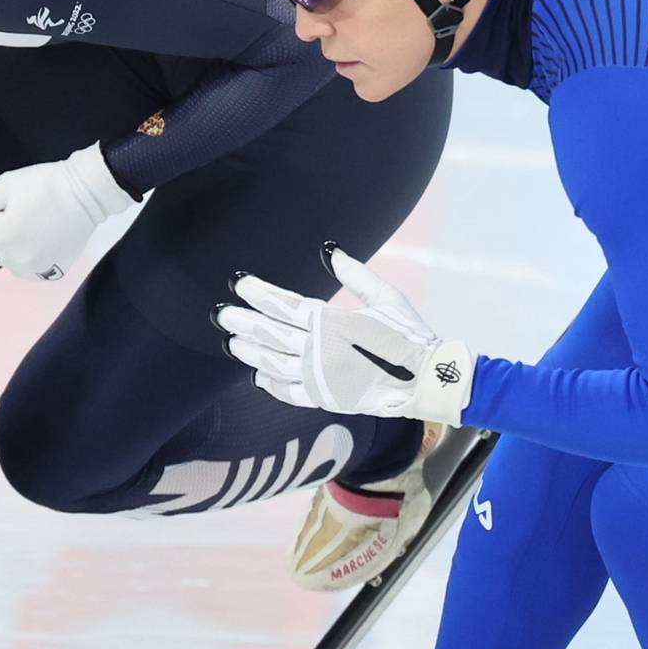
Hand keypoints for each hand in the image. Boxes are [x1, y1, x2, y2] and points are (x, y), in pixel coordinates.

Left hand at [0, 144, 133, 281]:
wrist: (89, 193)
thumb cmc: (44, 184)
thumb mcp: (3, 186)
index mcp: (2, 237)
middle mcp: (17, 259)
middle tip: (12, 212)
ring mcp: (37, 268)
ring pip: (5, 260)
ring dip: (9, 245)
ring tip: (30, 223)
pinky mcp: (53, 271)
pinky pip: (26, 268)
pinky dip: (27, 255)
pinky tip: (42, 237)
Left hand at [221, 248, 475, 418]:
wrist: (427, 380)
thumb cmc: (411, 336)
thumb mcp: (387, 297)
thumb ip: (354, 273)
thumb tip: (328, 249)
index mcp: (334, 324)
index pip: (284, 305)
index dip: (258, 293)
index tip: (239, 283)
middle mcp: (320, 352)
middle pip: (270, 334)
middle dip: (242, 322)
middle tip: (220, 313)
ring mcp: (319, 378)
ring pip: (272, 363)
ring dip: (249, 351)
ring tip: (231, 342)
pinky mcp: (325, 399)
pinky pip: (287, 392)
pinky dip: (269, 383)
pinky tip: (257, 374)